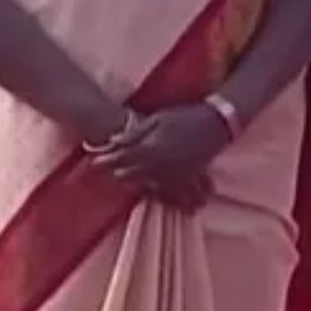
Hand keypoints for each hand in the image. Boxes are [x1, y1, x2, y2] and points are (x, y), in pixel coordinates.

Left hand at [90, 104, 231, 207]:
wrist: (217, 123)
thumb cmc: (186, 116)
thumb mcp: (158, 119)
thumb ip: (135, 133)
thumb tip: (112, 142)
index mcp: (150, 148)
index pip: (120, 159)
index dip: (105, 162)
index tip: (93, 164)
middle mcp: (158, 166)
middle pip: (129, 175)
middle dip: (116, 173)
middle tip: (104, 173)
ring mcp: (171, 175)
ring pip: (145, 186)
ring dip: (134, 184)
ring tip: (125, 181)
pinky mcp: (184, 180)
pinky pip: (166, 192)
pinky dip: (156, 193)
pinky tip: (150, 192)